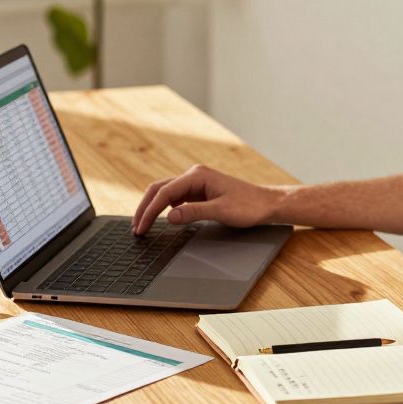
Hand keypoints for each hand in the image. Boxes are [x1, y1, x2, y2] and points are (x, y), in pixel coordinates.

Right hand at [131, 164, 280, 234]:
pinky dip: (164, 207)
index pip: (164, 192)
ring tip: (142, 225)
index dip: (149, 211)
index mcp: (197, 176)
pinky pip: (175, 197)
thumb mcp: (220, 211)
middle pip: (159, 189)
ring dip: (153, 207)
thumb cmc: (248, 206)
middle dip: (145, 207)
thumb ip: (193, 213)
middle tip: (136, 227)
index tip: (141, 227)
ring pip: (165, 192)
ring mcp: (196, 182)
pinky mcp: (199, 191)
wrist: (266, 204)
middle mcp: (194, 175)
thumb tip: (168, 217)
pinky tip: (160, 219)